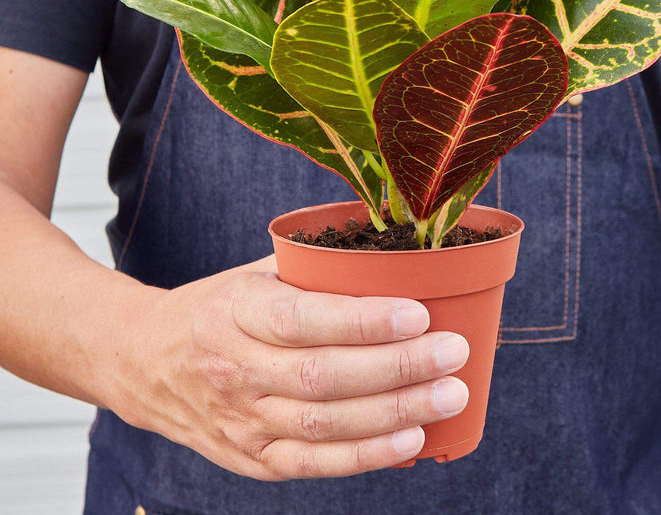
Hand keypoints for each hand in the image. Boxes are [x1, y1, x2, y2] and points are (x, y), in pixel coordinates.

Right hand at [107, 255, 469, 480]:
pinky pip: (312, 464)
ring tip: (449, 394)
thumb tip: (394, 257)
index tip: (419, 312)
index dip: (362, 320)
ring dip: (394, 414)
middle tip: (452, 352)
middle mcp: (233, 368)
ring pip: (323, 425)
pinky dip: (364, 457)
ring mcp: (240, 420)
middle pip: (321, 376)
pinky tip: (410, 441)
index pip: (302, 319)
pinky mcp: (250, 458)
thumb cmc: (218, 307)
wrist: (146, 362)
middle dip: (397, 368)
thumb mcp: (254, 275)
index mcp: (235, 311)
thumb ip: (314, 270)